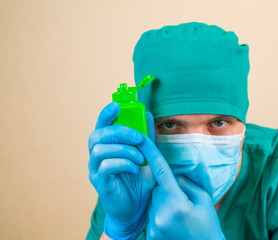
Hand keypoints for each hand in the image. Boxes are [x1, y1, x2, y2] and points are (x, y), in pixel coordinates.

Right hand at [88, 102, 156, 238]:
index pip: (101, 126)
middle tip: (138, 137)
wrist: (137, 207)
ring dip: (124, 150)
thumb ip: (146, 136)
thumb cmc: (139, 180)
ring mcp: (95, 169)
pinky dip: (124, 163)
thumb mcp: (147, 155)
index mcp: (106, 146)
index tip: (117, 106)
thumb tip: (147, 114)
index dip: (106, 114)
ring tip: (140, 158)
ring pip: (100, 150)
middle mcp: (96, 156)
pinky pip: (106, 166)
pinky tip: (135, 168)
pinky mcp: (99, 182)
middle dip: (119, 132)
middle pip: (97, 135)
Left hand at [137, 137, 225, 239]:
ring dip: (164, 204)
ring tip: (179, 217)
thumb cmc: (207, 225)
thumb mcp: (204, 200)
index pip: (162, 173)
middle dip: (167, 190)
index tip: (143, 140)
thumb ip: (187, 185)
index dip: (151, 154)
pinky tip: (173, 225)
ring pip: (154, 202)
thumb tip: (174, 177)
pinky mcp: (150, 234)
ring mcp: (154, 226)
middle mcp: (162, 214)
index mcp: (177, 203)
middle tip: (183, 203)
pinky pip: (152, 215)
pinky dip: (161, 216)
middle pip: (157, 189)